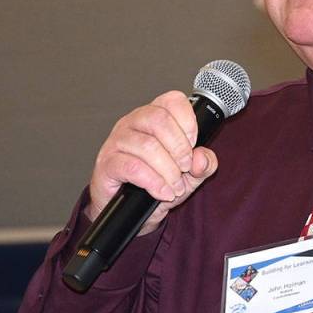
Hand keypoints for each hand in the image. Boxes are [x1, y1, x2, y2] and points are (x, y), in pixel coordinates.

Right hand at [87, 91, 218, 233]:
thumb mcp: (191, 174)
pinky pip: (133, 167)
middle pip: (159, 120)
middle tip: (185, 168)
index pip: (172, 101)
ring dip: (168, 171)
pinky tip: (162, 192)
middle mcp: (134, 123)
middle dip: (179, 148)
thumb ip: (204, 163)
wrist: (135, 211)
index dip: (188, 121)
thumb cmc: (160, 183)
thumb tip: (201, 157)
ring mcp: (118, 141)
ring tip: (175, 187)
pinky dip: (154, 182)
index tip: (194, 143)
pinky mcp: (107, 163)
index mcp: (155, 117)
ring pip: (147, 145)